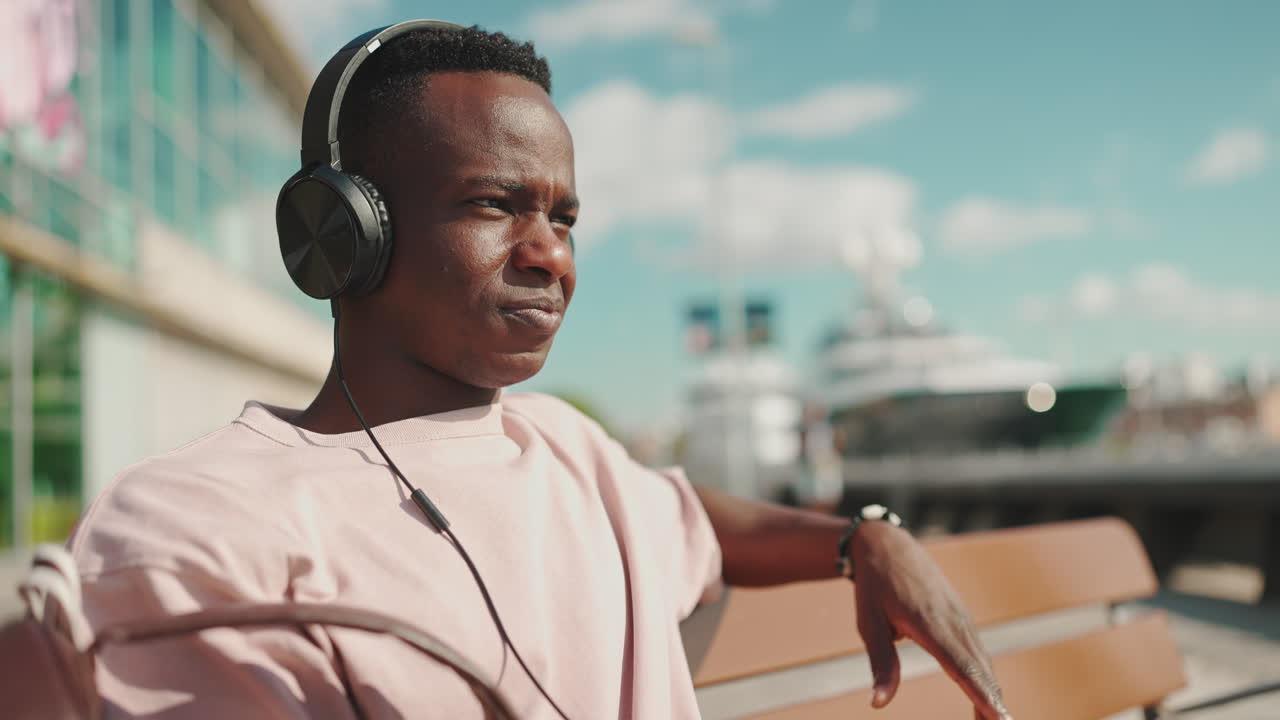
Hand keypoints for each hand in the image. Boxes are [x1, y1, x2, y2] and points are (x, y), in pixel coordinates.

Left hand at [851, 520, 1011, 719]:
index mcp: (929, 623)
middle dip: (992, 705)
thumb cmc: (875, 586)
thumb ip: (880, 664)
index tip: (998, 717)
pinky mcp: (962, 618)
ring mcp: (961, 618)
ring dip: (991, 695)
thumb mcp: (869, 623)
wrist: (889, 545)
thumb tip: (878, 704)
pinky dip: (985, 678)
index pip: (961, 666)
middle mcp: (953, 621)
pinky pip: (978, 653)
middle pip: (980, 671)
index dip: (980, 694)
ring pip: (983, 663)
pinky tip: (986, 698)